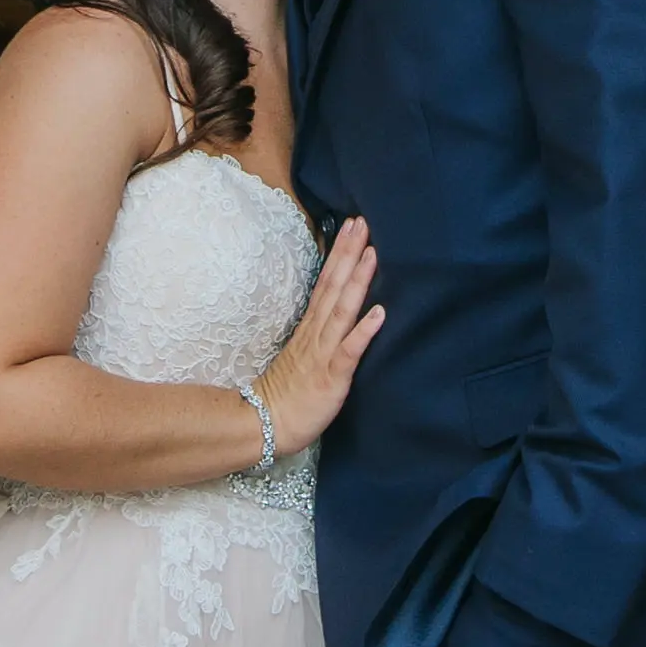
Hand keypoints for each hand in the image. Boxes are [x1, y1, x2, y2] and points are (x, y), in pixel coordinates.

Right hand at [256, 217, 382, 449]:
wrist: (265, 424)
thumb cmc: (286, 393)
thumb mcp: (302, 354)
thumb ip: (318, 332)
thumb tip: (334, 310)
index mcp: (310, 328)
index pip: (327, 283)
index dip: (340, 254)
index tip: (352, 226)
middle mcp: (316, 334)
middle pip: (334, 286)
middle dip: (349, 253)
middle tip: (363, 222)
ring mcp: (323, 353)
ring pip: (342, 310)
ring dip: (358, 281)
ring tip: (373, 254)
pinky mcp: (332, 377)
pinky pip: (349, 351)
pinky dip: (363, 331)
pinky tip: (379, 314)